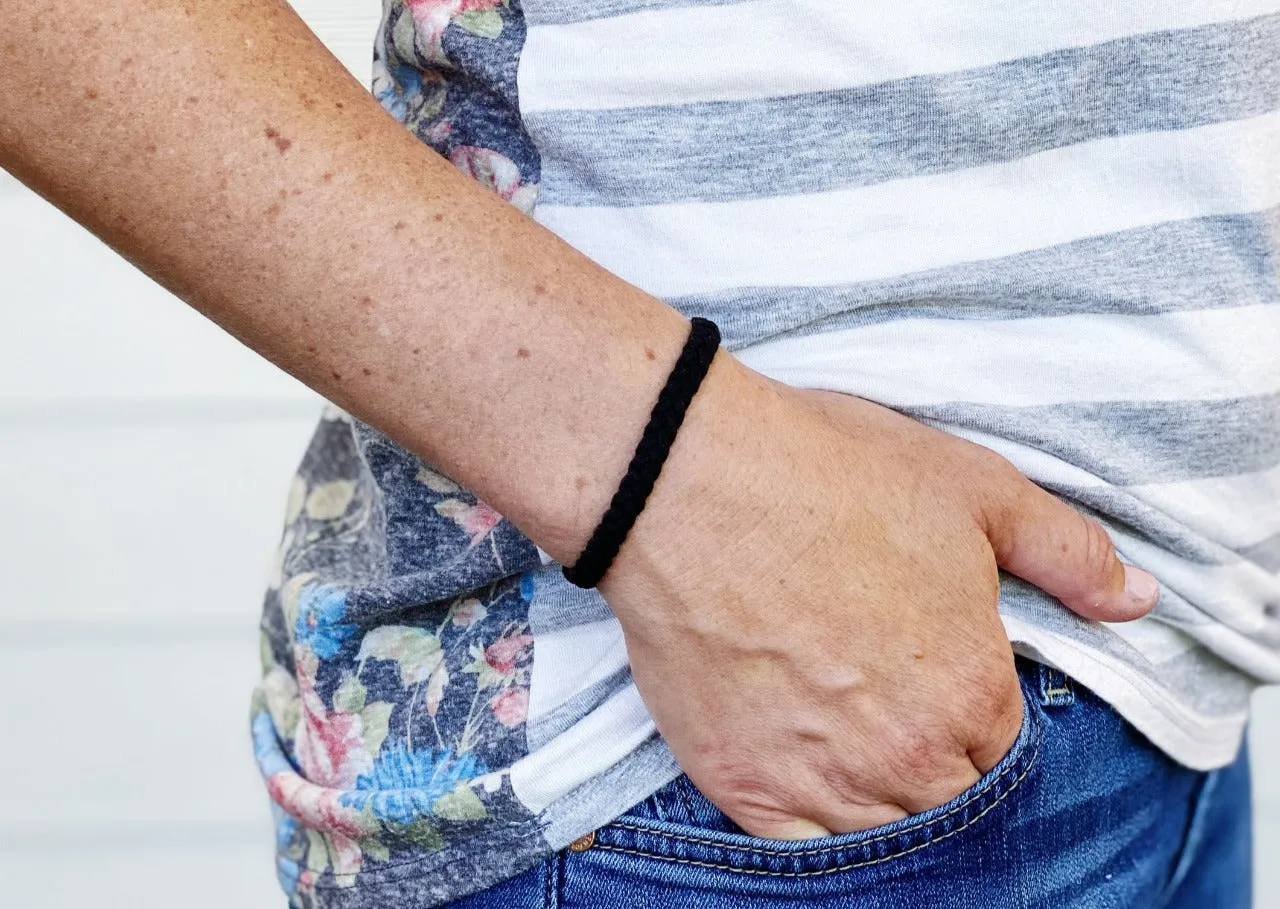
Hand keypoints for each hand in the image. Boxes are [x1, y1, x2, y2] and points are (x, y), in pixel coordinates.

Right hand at [599, 354, 1157, 838]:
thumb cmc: (826, 474)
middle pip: (950, 804)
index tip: (942, 680)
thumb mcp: (972, 486)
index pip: (1006, 750)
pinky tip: (804, 776)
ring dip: (879, 801)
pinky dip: (813, 831)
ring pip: (882, 837)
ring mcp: (820, 779)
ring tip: (849, 738)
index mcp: (971, 691)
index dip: (978, 714)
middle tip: (892, 706)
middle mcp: (906, 755)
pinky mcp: (743, 786)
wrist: (687, 481)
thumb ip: (1067, 553)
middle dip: (938, 763)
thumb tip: (1139, 600)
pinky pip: (800, 854)